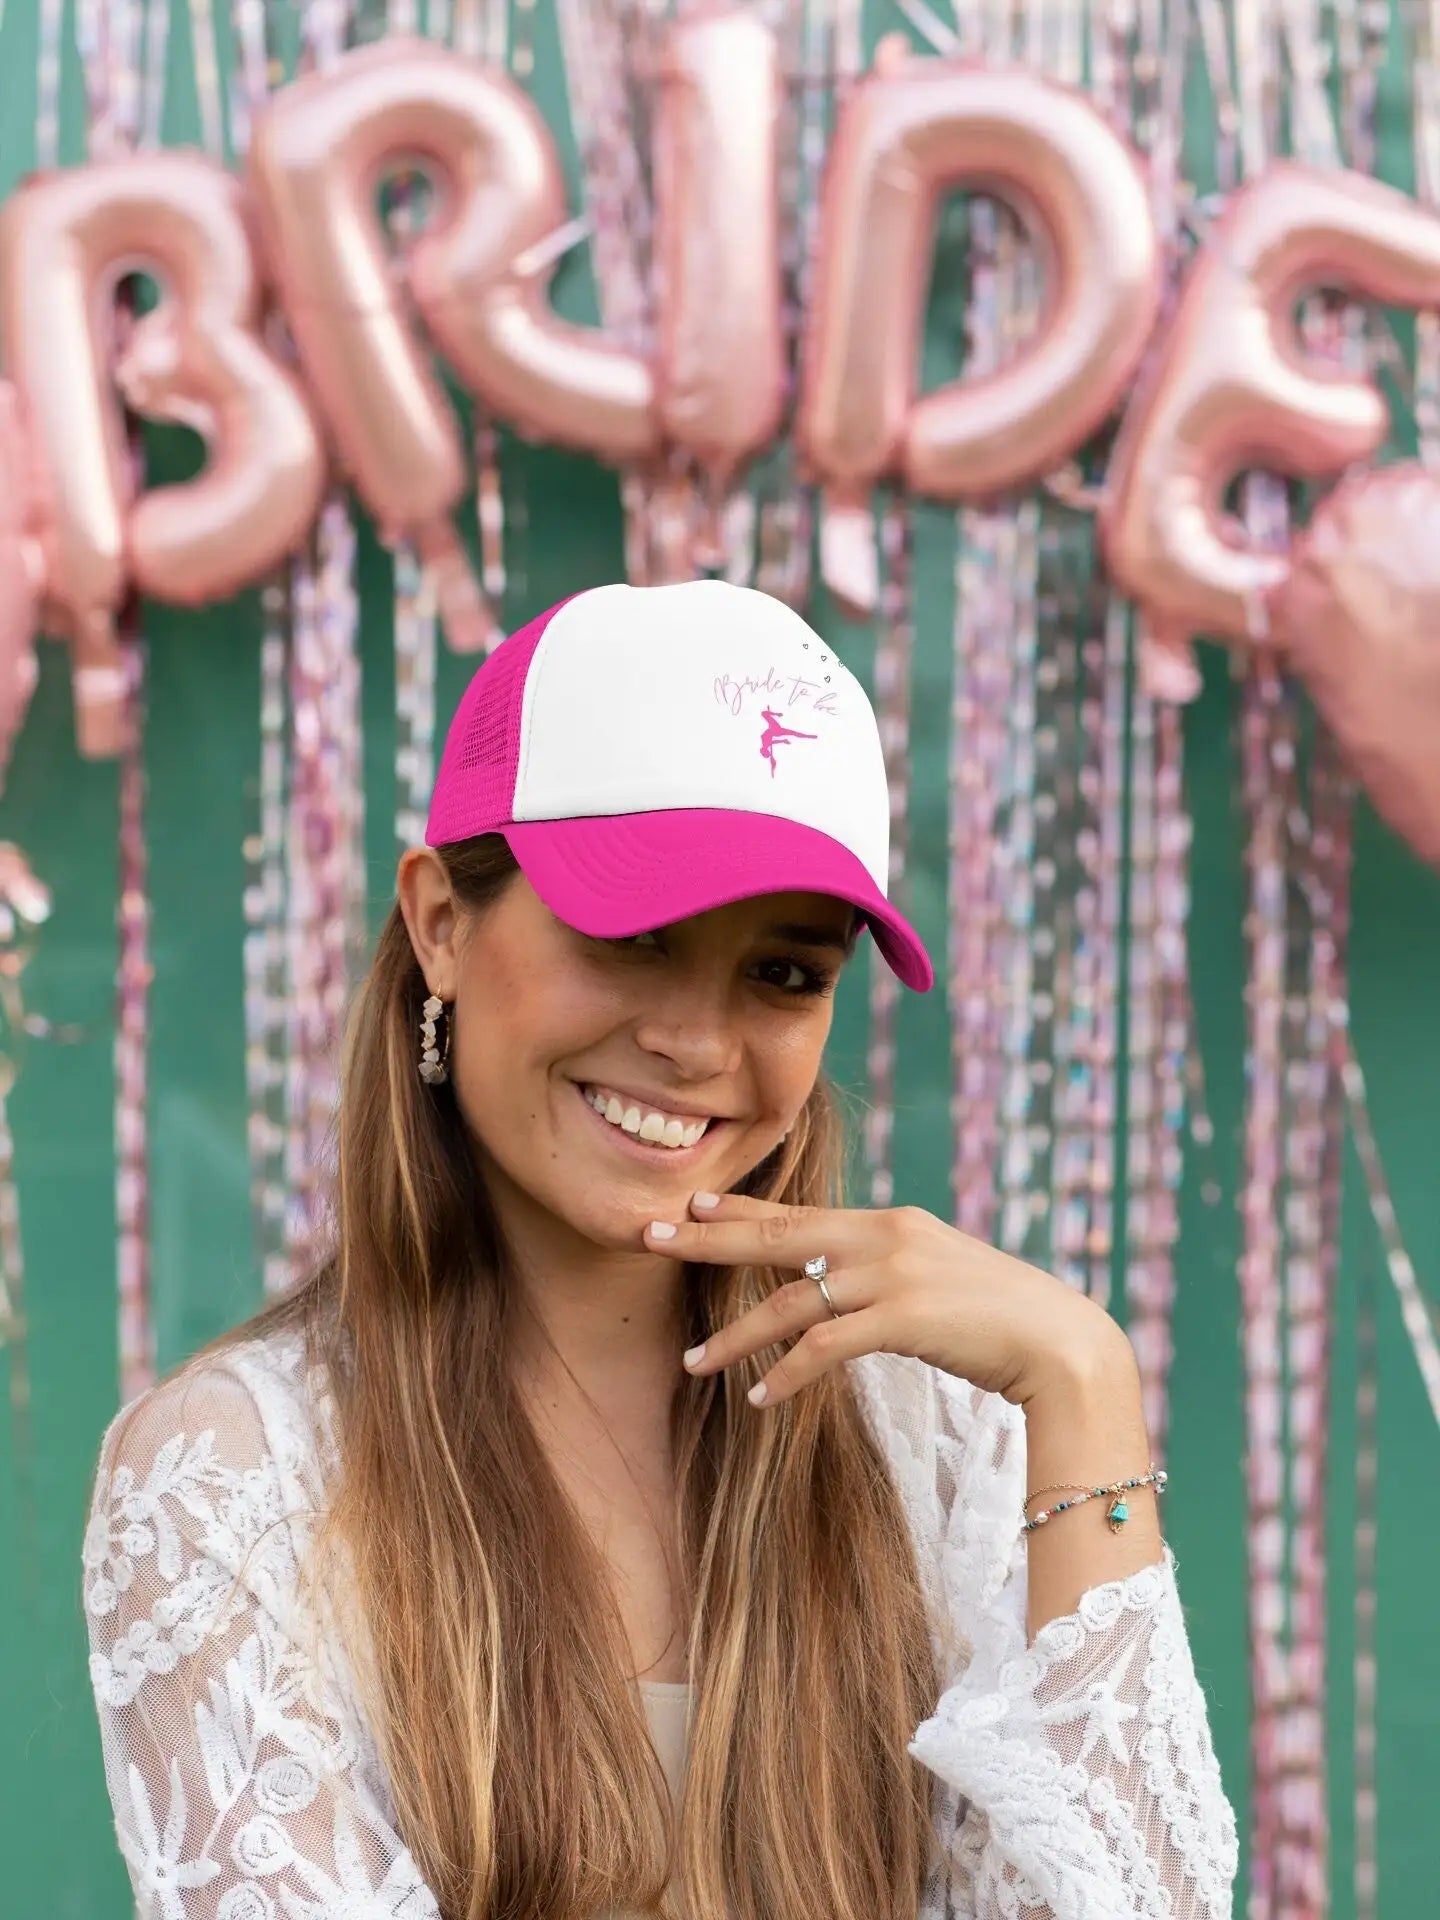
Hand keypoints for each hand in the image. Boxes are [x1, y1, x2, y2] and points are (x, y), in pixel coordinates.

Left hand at [644, 1192, 1129, 1408]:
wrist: (1063, 1343)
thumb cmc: (1001, 1316)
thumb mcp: (937, 1274)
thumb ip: (888, 1269)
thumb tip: (842, 1284)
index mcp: (890, 1221)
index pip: (798, 1213)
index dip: (740, 1209)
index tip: (691, 1204)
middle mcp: (885, 1236)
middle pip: (775, 1236)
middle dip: (707, 1238)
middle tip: (647, 1235)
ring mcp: (893, 1275)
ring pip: (789, 1302)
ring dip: (735, 1336)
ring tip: (691, 1361)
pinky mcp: (903, 1318)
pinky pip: (824, 1348)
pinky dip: (787, 1376)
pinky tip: (760, 1400)